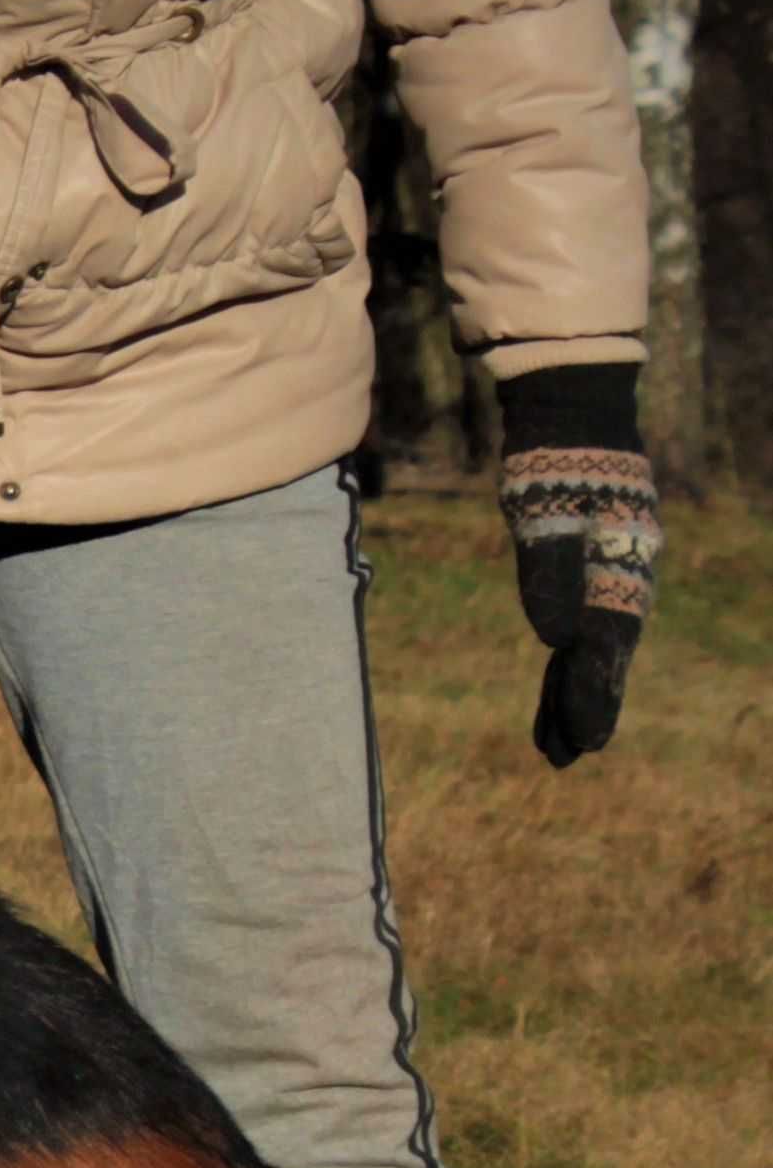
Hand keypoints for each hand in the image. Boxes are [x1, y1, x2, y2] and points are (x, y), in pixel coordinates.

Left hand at [495, 364, 660, 768]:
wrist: (569, 411)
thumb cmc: (554, 461)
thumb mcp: (544, 517)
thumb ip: (551, 577)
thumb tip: (556, 640)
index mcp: (619, 569)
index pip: (605, 650)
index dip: (592, 698)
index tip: (583, 744)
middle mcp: (622, 574)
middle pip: (602, 654)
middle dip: (582, 704)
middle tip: (566, 756)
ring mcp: (609, 567)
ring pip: (591, 642)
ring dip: (574, 687)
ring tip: (557, 738)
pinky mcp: (589, 559)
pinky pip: (579, 619)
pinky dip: (567, 653)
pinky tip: (560, 674)